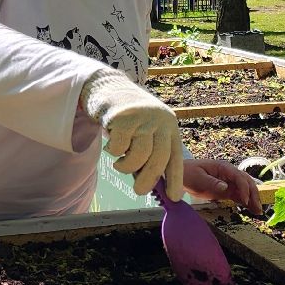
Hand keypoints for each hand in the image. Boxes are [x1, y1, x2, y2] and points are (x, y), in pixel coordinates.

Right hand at [81, 69, 184, 197]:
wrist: (108, 87)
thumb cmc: (128, 117)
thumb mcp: (145, 133)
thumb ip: (148, 155)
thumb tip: (149, 184)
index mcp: (169, 126)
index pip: (176, 157)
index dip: (175, 179)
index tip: (174, 197)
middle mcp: (160, 121)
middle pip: (159, 158)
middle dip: (149, 180)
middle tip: (139, 191)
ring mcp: (142, 118)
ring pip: (139, 155)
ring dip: (127, 167)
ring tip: (119, 164)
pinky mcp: (123, 117)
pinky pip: (120, 148)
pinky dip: (114, 153)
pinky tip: (112, 146)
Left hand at [183, 158, 263, 215]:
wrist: (180, 176)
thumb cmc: (188, 174)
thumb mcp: (199, 179)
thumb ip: (212, 183)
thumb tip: (226, 187)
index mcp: (224, 168)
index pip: (239, 177)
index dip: (244, 189)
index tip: (245, 201)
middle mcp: (229, 174)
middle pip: (247, 182)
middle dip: (253, 194)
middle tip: (258, 208)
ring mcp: (228, 182)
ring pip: (245, 189)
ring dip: (252, 199)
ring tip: (258, 211)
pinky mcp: (226, 190)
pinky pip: (238, 195)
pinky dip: (245, 202)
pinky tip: (251, 209)